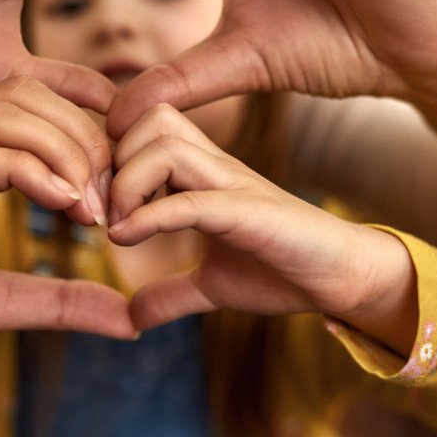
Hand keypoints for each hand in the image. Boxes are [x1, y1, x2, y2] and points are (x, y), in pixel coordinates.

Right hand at [0, 78, 128, 394]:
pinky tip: (62, 204)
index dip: (83, 140)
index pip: (27, 112)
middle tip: (115, 196)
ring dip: (62, 150)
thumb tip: (123, 318)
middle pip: (22, 98)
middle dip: (83, 138)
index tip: (117, 194)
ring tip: (93, 204)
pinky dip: (29, 171)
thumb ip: (49, 300)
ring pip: (1, 112)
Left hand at [108, 104, 417, 355]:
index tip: (95, 205)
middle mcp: (215, 166)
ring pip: (164, 145)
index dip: (108, 157)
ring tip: (117, 226)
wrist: (341, 279)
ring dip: (127, 184)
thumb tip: (131, 317)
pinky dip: (148, 218)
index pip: (142, 126)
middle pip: (148, 119)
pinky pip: (189, 201)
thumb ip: (170, 293)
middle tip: (101, 210)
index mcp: (203, 171)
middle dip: (111, 160)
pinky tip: (126, 239)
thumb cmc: (282, 270)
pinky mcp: (249, 212)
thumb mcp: (211, 285)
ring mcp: (233, 184)